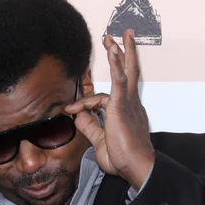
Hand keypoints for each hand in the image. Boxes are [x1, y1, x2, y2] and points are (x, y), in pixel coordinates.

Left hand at [66, 29, 154, 189]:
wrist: (135, 167)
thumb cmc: (122, 159)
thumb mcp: (99, 141)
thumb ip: (89, 126)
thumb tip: (76, 116)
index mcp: (125, 114)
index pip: (103, 100)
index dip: (84, 103)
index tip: (70, 110)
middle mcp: (130, 105)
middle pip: (128, 74)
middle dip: (123, 55)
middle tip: (119, 38)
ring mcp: (128, 103)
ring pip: (123, 72)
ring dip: (118, 53)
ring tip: (112, 38)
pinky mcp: (123, 104)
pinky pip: (119, 79)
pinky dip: (116, 64)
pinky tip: (113, 50)